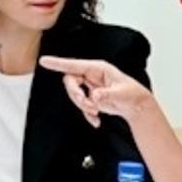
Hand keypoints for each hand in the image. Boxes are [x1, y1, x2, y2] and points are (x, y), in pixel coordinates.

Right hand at [38, 56, 153, 126]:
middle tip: (86, 104)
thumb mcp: (122, 94)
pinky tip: (96, 120)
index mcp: (99, 69)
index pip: (74, 65)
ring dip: (83, 106)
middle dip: (75, 94)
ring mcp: (90, 87)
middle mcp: (92, 76)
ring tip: (96, 112)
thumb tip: (94, 96)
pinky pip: (81, 105)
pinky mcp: (91, 98)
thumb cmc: (133, 94)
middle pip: (71, 81)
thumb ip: (107, 94)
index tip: (44, 61)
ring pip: (74, 94)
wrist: (137, 107)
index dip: (58, 63)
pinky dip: (87, 114)